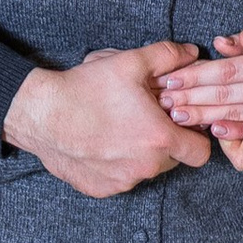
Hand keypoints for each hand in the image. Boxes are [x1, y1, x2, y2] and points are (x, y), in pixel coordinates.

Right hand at [2, 44, 210, 193]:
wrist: (41, 115)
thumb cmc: (85, 89)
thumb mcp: (130, 62)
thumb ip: (168, 56)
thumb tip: (192, 53)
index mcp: (159, 139)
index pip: (201, 152)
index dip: (196, 136)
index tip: (180, 122)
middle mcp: (145, 167)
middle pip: (174, 160)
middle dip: (166, 140)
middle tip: (145, 118)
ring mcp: (122, 182)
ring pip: (146, 170)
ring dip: (141, 153)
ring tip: (120, 127)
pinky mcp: (101, 189)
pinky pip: (121, 179)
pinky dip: (118, 164)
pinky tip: (102, 142)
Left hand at [156, 47, 242, 136]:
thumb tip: (225, 40)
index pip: (233, 77)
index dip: (200, 78)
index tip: (174, 77)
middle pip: (229, 102)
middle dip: (193, 99)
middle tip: (164, 96)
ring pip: (237, 121)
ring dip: (205, 117)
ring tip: (176, 113)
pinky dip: (231, 132)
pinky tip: (211, 128)